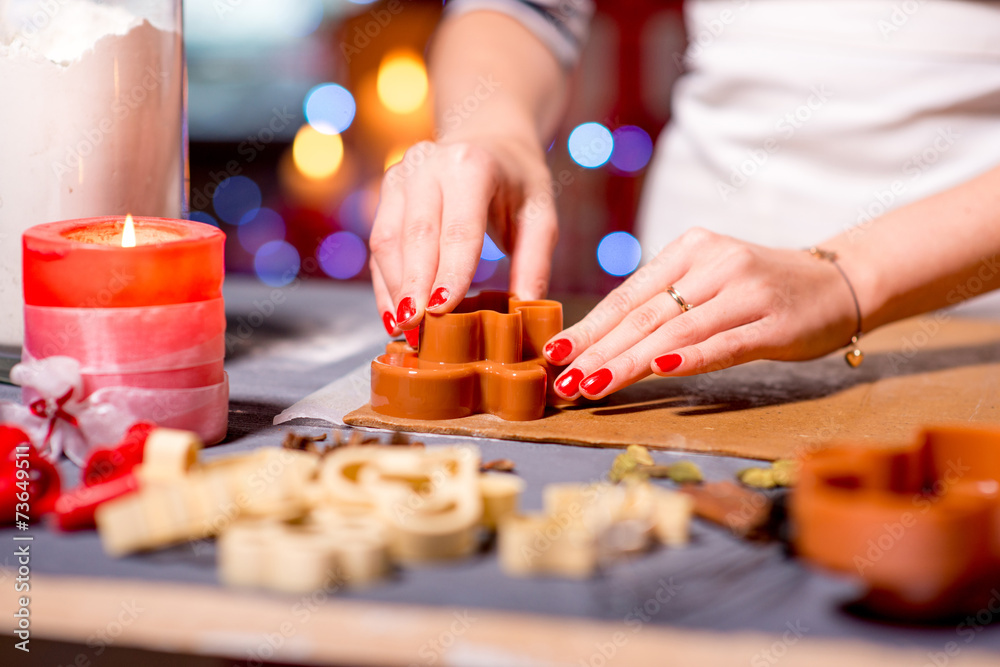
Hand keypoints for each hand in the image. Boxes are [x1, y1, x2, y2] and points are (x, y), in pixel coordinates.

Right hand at [368, 136, 557, 341]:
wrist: (489, 137)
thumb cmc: (518, 181)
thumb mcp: (540, 213)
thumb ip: (535, 260)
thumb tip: (528, 309)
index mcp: (470, 166)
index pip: (459, 228)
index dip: (450, 271)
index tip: (442, 310)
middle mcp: (427, 165)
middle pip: (416, 236)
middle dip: (415, 288)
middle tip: (418, 331)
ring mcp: (400, 175)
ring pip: (388, 240)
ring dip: (394, 290)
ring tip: (405, 330)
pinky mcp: (386, 191)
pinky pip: (380, 243)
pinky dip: (384, 282)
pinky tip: (394, 315)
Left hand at [542, 228, 860, 398]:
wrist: (840, 280)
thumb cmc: (760, 290)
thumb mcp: (707, 282)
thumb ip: (664, 304)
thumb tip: (600, 343)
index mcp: (688, 249)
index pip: (628, 295)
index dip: (589, 328)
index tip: (554, 357)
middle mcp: (713, 262)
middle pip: (644, 314)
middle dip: (598, 352)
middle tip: (564, 383)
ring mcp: (746, 289)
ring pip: (676, 329)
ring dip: (630, 361)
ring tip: (595, 386)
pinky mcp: (774, 321)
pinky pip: (727, 341)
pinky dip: (693, 356)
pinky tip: (662, 368)